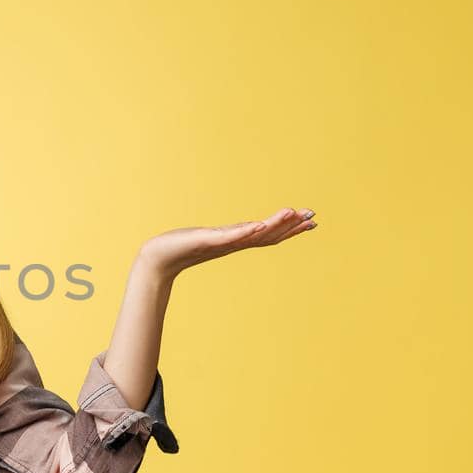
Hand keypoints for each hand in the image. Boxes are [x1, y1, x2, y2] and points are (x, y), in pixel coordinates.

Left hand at [136, 207, 317, 279]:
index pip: (269, 234)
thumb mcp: (209, 238)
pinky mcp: (208, 241)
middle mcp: (233, 243)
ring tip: (294, 213)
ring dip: (275, 225)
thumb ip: (224, 236)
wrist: (158, 258)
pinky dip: (246, 231)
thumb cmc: (180, 247)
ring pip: (254, 234)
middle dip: (292, 226)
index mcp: (236, 241)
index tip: (311, 220)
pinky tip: (259, 225)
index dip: (290, 228)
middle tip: (314, 217)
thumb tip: (236, 231)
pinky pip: (230, 236)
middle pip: (269, 235)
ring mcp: (222, 243)